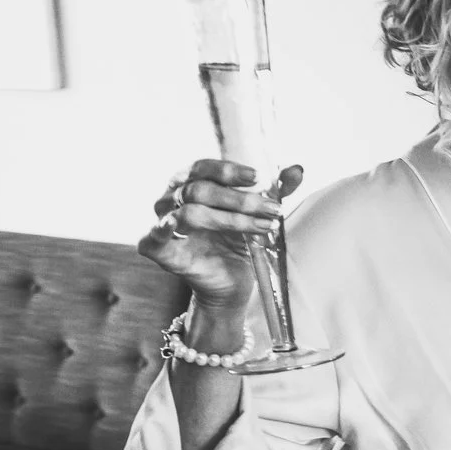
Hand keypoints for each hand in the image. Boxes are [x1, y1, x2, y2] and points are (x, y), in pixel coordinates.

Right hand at [138, 160, 300, 310]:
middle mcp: (171, 198)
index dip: (229, 170)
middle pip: (200, 190)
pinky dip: (162, 230)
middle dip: (241, 200)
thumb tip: (297, 169)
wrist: (231, 281)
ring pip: (190, 212)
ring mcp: (162, 222)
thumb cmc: (238, 240)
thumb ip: (275, 192)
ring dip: (231, 219)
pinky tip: (175, 227)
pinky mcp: (157, 248)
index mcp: (190, 182)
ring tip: (264, 227)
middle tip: (273, 209)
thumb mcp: (259, 214)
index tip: (260, 178)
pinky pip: (153, 236)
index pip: (203, 167)